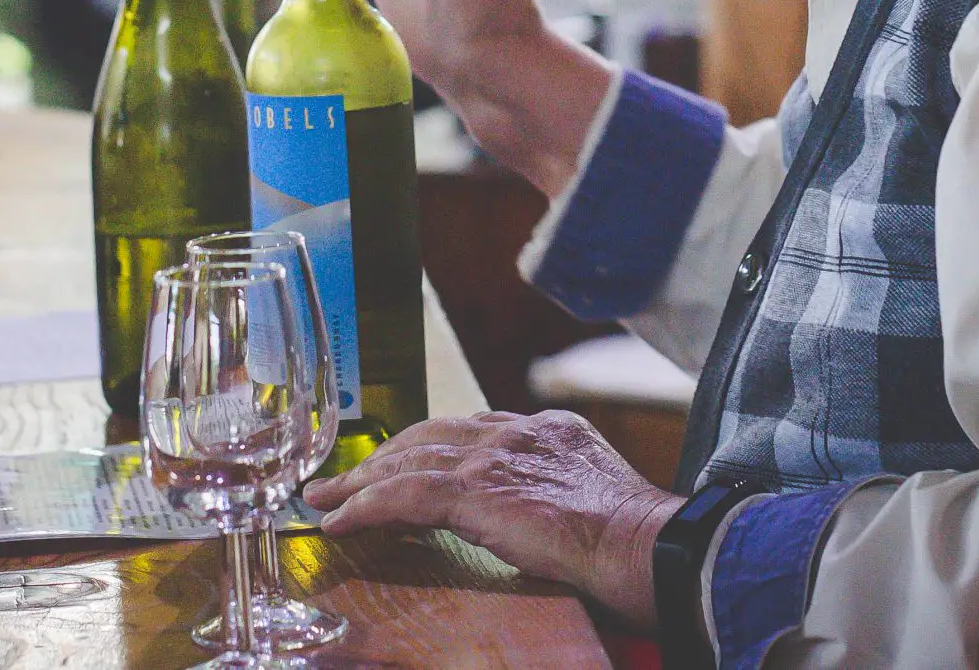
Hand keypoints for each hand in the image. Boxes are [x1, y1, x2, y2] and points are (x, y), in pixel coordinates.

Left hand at [304, 411, 678, 627]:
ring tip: (326, 499)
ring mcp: (494, 458)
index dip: (426, 448)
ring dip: (360, 483)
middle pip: (428, 436)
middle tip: (344, 478)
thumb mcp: (596, 500)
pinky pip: (403, 496)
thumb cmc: (639, 544)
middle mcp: (515, 433)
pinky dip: (366, 508)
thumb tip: (539, 519)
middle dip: (382, 458)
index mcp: (547, 432)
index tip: (399, 464)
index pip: (469, 430)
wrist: (651, 548)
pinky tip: (341, 522)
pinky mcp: (477, 492)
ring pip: (408, 461)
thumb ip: (559, 493)